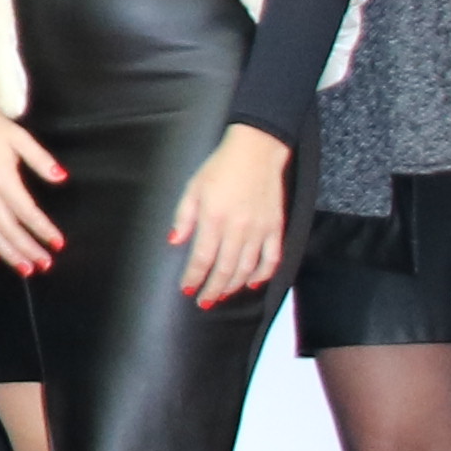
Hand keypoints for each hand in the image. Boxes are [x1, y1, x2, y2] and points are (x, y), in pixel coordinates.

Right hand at [0, 87, 65, 273]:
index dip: (43, 230)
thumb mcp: (20, 138)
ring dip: (9, 254)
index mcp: (3, 179)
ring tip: (25, 269)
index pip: (27, 212)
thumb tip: (61, 178)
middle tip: (46, 264)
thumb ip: (41, 160)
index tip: (58, 243)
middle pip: (10, 230)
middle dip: (29, 250)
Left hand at [165, 123, 291, 308]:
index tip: (187, 289)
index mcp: (214, 217)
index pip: (202, 258)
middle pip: (224, 269)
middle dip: (212, 289)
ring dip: (233, 285)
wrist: (257, 149)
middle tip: (204, 301)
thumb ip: (183, 217)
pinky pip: (272, 258)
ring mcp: (259, 229)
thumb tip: (175, 242)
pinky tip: (252, 283)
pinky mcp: (276, 227)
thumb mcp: (193, 187)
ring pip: (247, 268)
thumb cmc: (221, 167)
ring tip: (222, 293)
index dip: (194, 277)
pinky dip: (262, 274)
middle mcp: (238, 227)